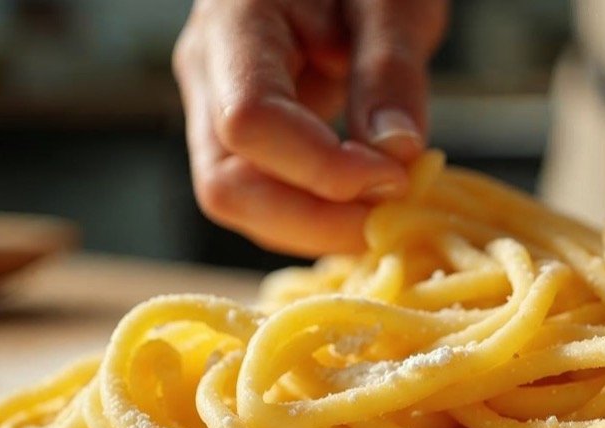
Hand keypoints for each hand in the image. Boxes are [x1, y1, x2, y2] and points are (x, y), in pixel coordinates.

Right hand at [173, 0, 446, 255]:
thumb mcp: (393, 1)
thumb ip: (390, 71)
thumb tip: (396, 155)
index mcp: (235, 22)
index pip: (248, 121)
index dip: (320, 169)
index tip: (395, 178)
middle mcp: (208, 72)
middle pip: (227, 184)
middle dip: (313, 221)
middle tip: (392, 220)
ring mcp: (216, 108)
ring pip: (241, 204)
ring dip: (316, 229)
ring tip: (387, 216)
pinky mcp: (243, 138)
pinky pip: (265, 198)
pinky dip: (316, 219)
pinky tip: (368, 212)